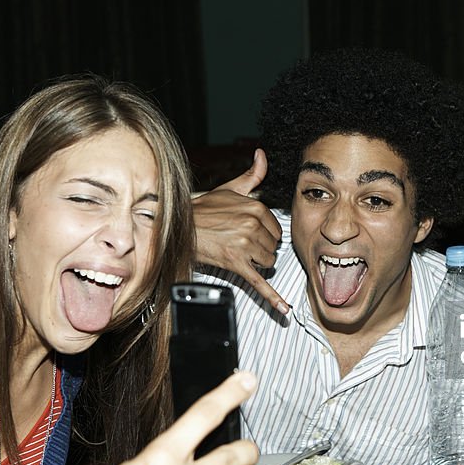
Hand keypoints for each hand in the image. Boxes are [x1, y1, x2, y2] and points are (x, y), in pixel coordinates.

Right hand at [193, 149, 287, 313]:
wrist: (179, 227)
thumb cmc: (203, 209)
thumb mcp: (230, 189)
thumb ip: (252, 175)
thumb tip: (262, 155)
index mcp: (256, 207)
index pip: (275, 228)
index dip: (263, 233)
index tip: (247, 231)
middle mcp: (253, 225)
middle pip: (273, 246)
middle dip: (260, 247)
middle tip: (238, 241)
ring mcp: (245, 246)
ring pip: (268, 262)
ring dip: (256, 261)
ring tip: (237, 252)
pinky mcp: (236, 265)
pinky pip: (259, 284)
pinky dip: (273, 299)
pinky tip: (284, 309)